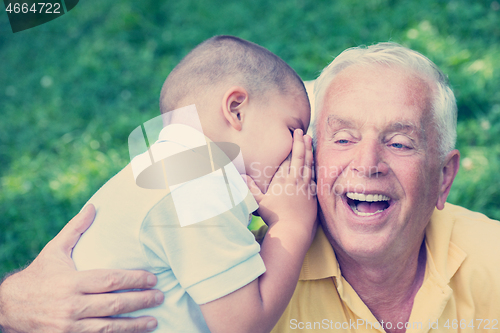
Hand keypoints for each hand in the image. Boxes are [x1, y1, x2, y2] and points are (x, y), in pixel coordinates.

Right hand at [0, 204, 163, 332]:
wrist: (9, 307)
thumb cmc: (39, 275)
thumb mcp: (54, 250)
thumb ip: (76, 229)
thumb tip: (93, 206)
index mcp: (71, 282)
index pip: (110, 280)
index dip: (134, 279)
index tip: (152, 278)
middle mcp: (71, 305)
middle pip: (114, 304)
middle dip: (141, 301)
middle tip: (160, 297)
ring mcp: (69, 326)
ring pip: (109, 327)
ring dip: (134, 325)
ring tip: (154, 320)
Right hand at [245, 129, 316, 231]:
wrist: (292, 230)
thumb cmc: (274, 217)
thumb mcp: (258, 202)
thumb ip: (250, 187)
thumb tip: (240, 176)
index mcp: (282, 180)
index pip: (287, 158)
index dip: (291, 145)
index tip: (293, 134)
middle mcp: (294, 180)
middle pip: (299, 157)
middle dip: (301, 143)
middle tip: (302, 131)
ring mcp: (305, 186)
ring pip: (308, 164)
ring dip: (309, 151)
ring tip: (310, 140)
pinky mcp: (312, 194)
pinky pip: (314, 176)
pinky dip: (314, 166)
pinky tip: (314, 162)